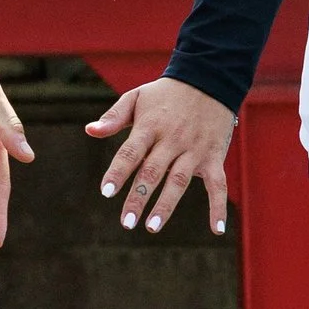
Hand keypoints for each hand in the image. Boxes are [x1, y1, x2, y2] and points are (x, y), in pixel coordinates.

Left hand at [87, 77, 236, 233]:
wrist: (210, 80)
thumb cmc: (166, 93)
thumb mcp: (137, 97)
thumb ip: (114, 117)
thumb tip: (90, 131)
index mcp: (149, 126)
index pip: (130, 152)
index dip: (118, 172)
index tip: (106, 193)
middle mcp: (172, 139)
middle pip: (152, 171)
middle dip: (139, 197)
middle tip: (126, 222)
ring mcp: (194, 149)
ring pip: (180, 180)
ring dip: (167, 205)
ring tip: (152, 226)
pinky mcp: (214, 157)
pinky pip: (218, 185)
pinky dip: (219, 206)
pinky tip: (216, 229)